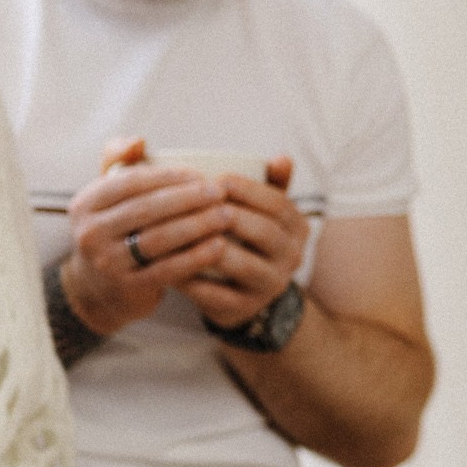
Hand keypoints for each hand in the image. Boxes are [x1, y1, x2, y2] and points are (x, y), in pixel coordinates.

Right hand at [59, 137, 238, 336]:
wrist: (100, 287)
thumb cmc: (115, 229)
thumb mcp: (107, 195)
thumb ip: (119, 160)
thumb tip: (138, 141)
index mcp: (85, 203)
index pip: (130, 182)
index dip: (168, 176)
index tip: (200, 174)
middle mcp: (89, 233)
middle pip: (146, 209)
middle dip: (187, 199)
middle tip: (219, 193)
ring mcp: (106, 262)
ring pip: (158, 239)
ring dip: (196, 226)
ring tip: (225, 216)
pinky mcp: (127, 287)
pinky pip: (167, 269)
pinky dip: (195, 257)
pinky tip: (218, 246)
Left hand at [177, 155, 309, 332]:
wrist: (241, 292)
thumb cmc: (245, 237)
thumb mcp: (262, 210)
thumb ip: (270, 182)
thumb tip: (282, 157)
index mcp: (296, 227)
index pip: (279, 204)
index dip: (249, 190)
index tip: (217, 179)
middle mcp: (290, 257)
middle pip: (264, 232)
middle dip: (231, 216)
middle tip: (200, 204)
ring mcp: (269, 286)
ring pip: (243, 265)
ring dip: (210, 247)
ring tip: (182, 232)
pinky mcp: (243, 309)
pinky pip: (218, 295)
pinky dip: (193, 281)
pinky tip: (170, 266)